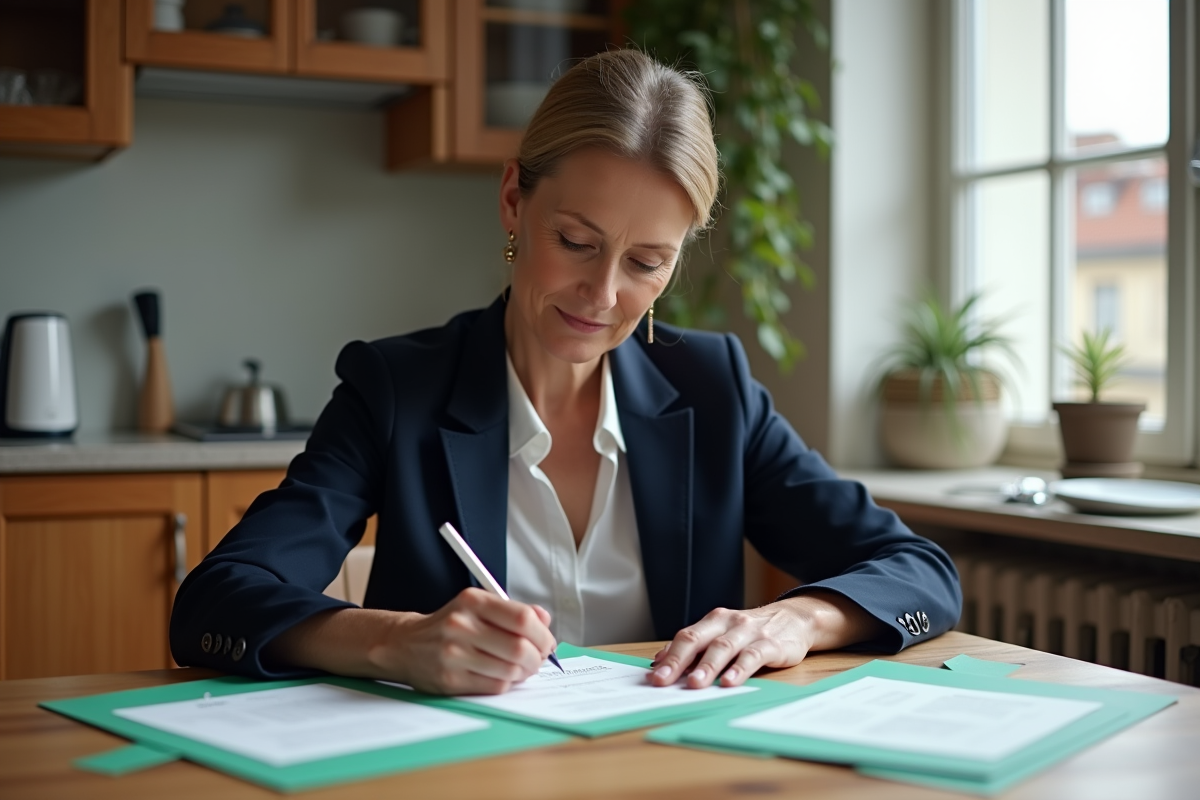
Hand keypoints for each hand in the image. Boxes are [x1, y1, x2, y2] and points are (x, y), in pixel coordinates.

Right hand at [381, 588, 557, 694]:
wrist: (405, 644)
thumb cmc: (450, 625)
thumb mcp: (478, 606)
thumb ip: (513, 611)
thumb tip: (544, 619)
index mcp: (472, 601)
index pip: (522, 618)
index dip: (542, 634)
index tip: (546, 642)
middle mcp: (461, 625)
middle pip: (519, 648)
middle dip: (536, 657)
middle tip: (537, 659)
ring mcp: (453, 654)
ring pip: (509, 670)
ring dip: (524, 673)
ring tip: (522, 668)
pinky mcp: (450, 680)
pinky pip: (494, 686)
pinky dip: (507, 683)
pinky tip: (504, 676)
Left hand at [648, 590, 882, 688]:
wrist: (795, 619)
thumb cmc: (752, 632)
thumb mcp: (722, 634)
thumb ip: (695, 647)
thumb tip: (660, 661)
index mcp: (713, 621)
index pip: (686, 637)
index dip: (669, 656)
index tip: (654, 676)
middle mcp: (729, 623)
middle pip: (699, 640)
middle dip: (680, 661)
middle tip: (665, 680)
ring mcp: (750, 632)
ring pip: (724, 648)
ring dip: (708, 666)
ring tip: (695, 684)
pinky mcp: (771, 644)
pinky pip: (753, 656)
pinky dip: (740, 669)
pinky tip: (730, 682)